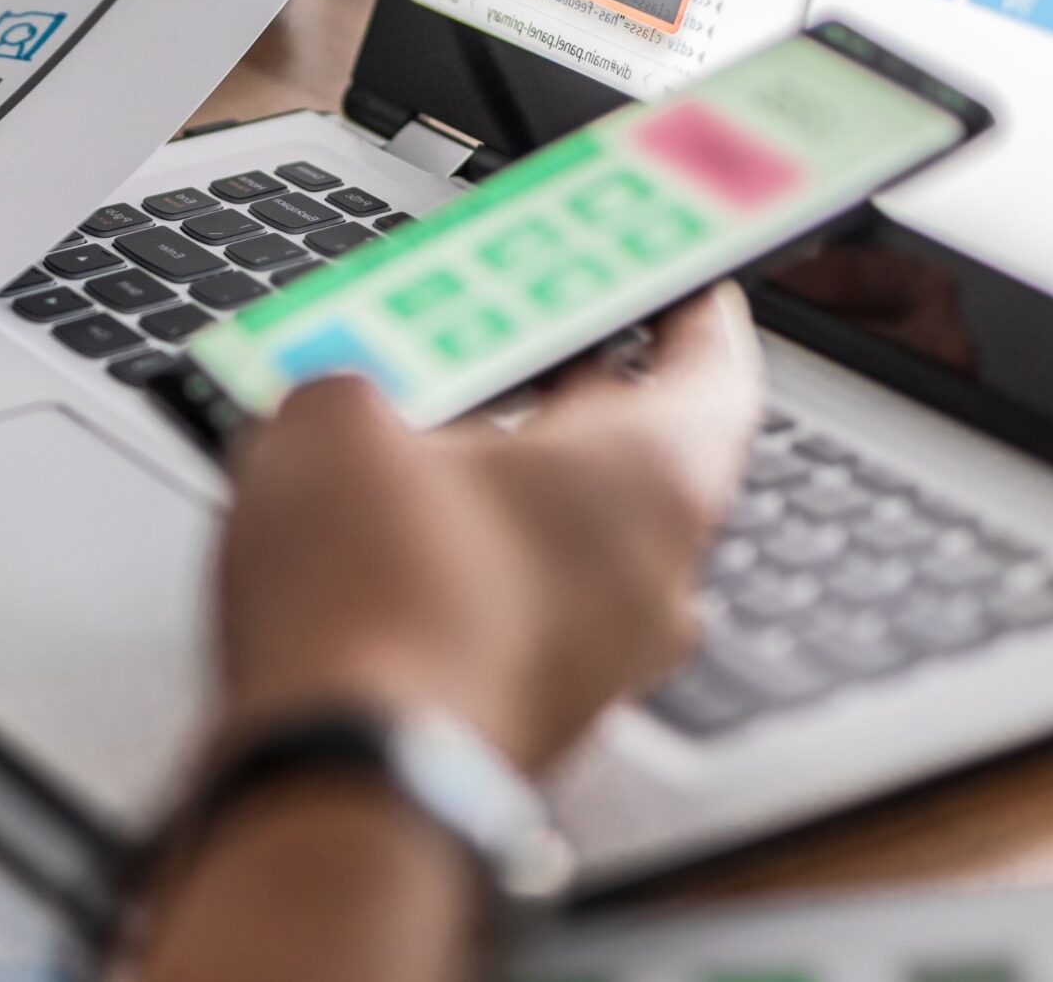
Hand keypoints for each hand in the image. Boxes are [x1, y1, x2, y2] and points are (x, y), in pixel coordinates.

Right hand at [214, 285, 762, 772]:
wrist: (343, 780)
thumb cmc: (377, 600)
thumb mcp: (336, 418)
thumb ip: (359, 380)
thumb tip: (347, 399)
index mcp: (653, 477)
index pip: (717, 366)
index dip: (691, 305)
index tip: (676, 273)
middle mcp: (655, 574)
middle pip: (638, 452)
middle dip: (570, 389)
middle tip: (512, 333)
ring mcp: (601, 659)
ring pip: (573, 539)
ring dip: (509, 484)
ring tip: (409, 437)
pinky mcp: (533, 715)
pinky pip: (524, 610)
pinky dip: (473, 565)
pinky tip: (382, 543)